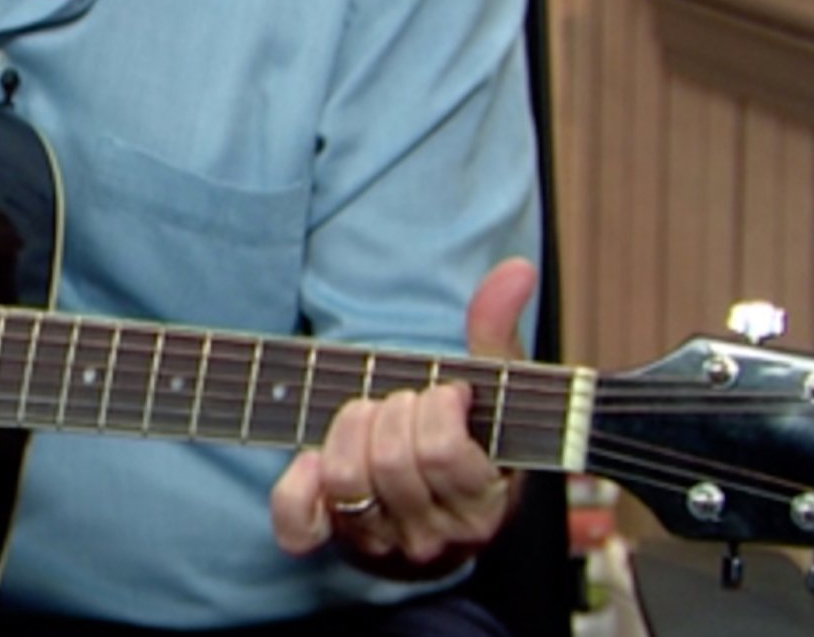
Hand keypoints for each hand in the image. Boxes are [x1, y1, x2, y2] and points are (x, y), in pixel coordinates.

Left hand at [268, 256, 535, 572]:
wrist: (441, 499)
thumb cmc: (471, 438)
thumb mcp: (494, 390)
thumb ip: (498, 329)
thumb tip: (515, 269)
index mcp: (482, 505)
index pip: (442, 453)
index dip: (436, 407)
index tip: (447, 393)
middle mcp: (432, 537)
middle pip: (391, 462)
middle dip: (394, 410)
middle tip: (406, 400)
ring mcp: (381, 544)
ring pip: (346, 479)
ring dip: (351, 428)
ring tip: (372, 414)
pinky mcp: (334, 541)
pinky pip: (299, 522)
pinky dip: (298, 485)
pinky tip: (315, 457)